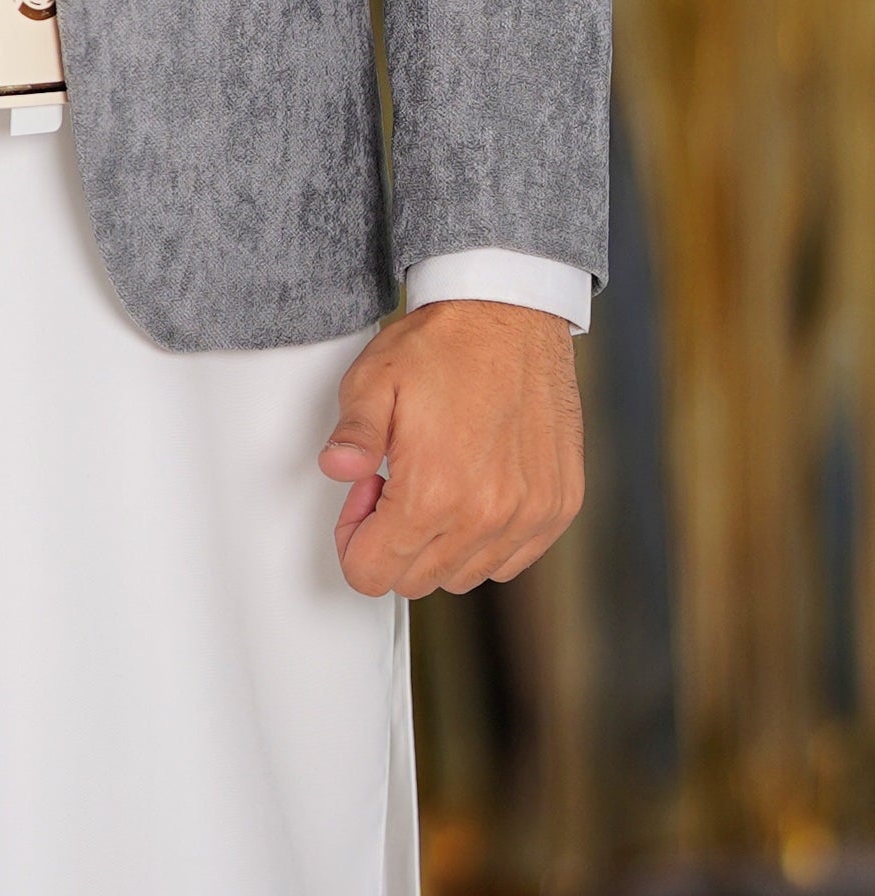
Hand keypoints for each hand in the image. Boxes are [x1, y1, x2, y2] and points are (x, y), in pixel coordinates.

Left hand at [318, 298, 583, 598]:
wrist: (513, 313)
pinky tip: (475, 489)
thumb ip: (351, 436)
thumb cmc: (447, 344)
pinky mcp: (559, 506)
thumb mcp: (375, 380)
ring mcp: (529, 515)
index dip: (354, 539)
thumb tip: (336, 470)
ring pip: (464, 576)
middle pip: (416, 581)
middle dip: (392, 541)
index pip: (373, 574)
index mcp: (433, 492)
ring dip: (439, 543)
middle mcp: (486, 515)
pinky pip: (511, 560)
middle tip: (396, 480)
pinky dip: (486, 540)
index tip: (365, 495)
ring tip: (438, 480)